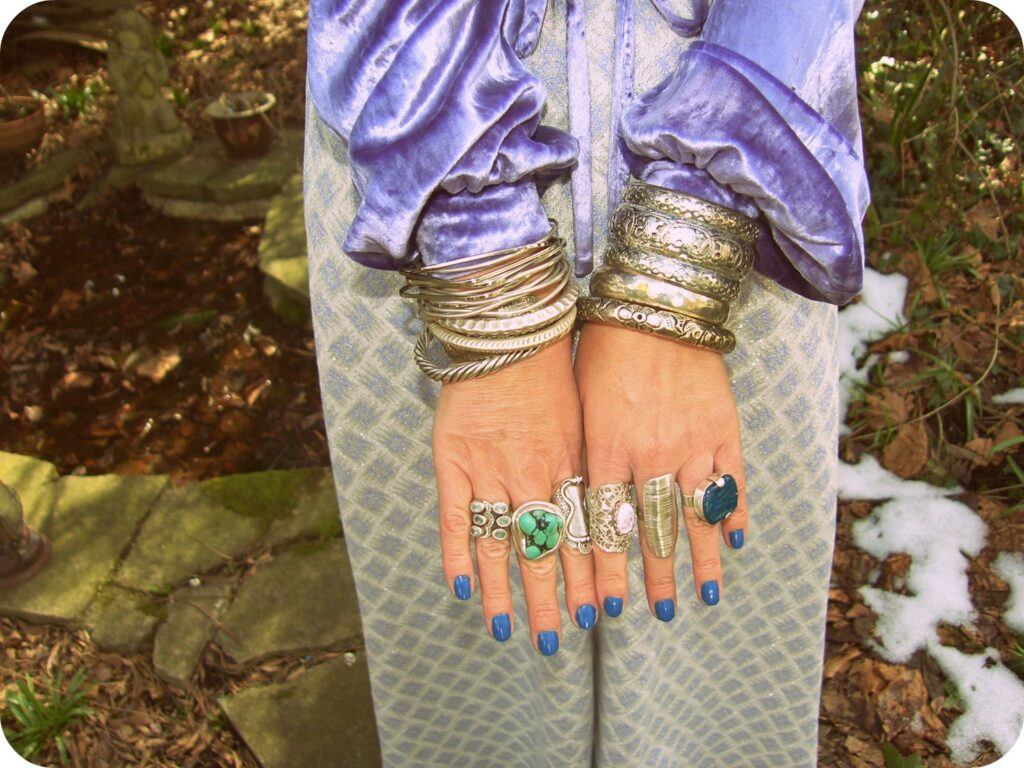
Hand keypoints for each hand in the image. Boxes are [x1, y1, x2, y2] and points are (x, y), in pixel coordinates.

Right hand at [433, 338, 597, 653]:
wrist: (506, 330)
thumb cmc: (551, 366)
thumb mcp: (584, 413)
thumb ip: (590, 459)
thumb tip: (609, 500)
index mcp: (571, 464)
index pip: (582, 535)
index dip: (587, 577)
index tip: (594, 612)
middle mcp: (535, 476)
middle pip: (545, 550)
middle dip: (550, 599)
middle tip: (554, 640)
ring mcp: (492, 472)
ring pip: (502, 544)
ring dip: (505, 591)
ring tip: (507, 630)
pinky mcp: (453, 462)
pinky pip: (456, 518)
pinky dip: (457, 555)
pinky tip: (460, 589)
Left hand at [574, 322, 747, 619]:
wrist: (654, 304)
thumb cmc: (603, 347)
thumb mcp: (580, 402)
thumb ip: (586, 453)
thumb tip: (581, 500)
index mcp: (607, 450)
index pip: (607, 527)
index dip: (607, 571)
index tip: (605, 607)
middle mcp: (651, 456)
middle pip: (655, 532)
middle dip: (656, 577)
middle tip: (659, 613)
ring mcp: (693, 443)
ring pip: (697, 516)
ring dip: (700, 560)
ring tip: (704, 596)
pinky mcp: (723, 427)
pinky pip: (733, 481)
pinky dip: (736, 513)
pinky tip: (736, 542)